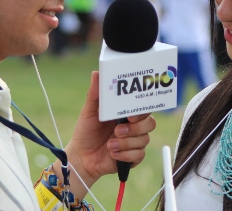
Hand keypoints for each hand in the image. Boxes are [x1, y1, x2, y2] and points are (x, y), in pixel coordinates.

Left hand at [52, 71, 155, 198]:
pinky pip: (139, 155)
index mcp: (125, 113)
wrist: (81, 156)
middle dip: (135, 128)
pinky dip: (125, 155)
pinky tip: (113, 153)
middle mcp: (133, 126)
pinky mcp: (132, 157)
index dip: (142, 111)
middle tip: (117, 131)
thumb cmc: (86, 131)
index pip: (143, 108)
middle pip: (150, 123)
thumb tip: (96, 73)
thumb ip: (95, 94)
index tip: (131, 115)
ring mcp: (134, 142)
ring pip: (144, 139)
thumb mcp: (89, 111)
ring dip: (126, 143)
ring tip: (110, 144)